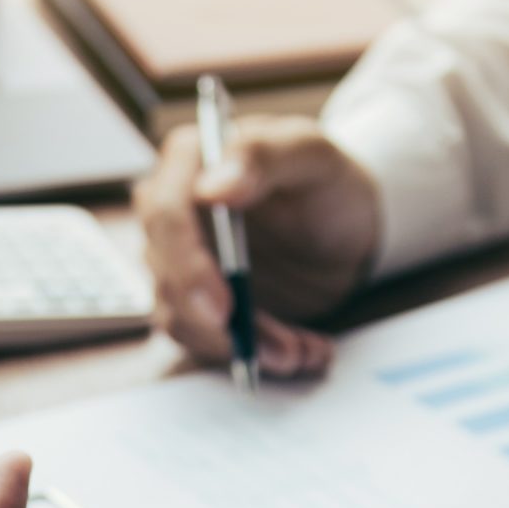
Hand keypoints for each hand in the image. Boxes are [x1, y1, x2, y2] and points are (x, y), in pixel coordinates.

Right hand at [133, 115, 381, 378]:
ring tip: (299, 352)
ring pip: (183, 317)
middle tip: (270, 349)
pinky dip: (254, 353)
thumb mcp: (312, 154)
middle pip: (164, 274)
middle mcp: (172, 212)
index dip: (187, 265)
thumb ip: (263, 156)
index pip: (164, 214)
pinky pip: (208, 339)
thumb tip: (212, 187)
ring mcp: (180, 261)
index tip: (224, 306)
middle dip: (212, 323)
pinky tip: (301, 350)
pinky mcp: (198, 301)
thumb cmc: (326, 180)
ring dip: (241, 345)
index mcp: (188, 162)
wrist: (344, 225)